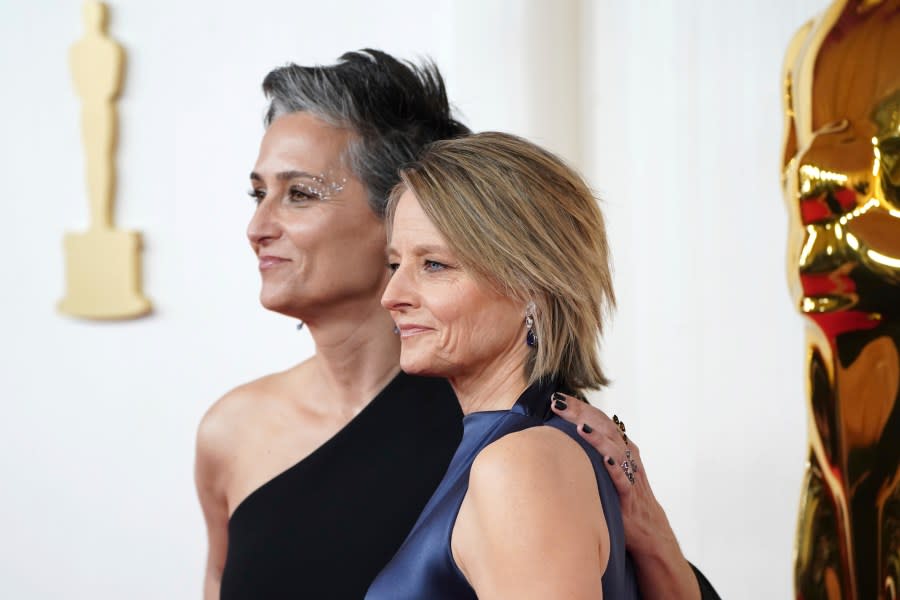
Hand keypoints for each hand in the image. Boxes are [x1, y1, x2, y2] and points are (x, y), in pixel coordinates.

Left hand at [550, 393, 700, 599]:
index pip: (597, 419)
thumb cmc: (621, 496)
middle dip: (581, 413)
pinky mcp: (631, 495)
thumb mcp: (606, 468)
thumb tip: (556, 435)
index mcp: (619, 445)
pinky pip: (624, 479)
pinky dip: (615, 468)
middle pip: (604, 427)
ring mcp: (630, 473)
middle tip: (558, 403)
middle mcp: (626, 454)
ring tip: (580, 427)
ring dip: (598, 437)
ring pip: (615, 449)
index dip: (578, 407)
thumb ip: (589, 451)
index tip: (556, 396)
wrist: (648, 530)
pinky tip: (604, 460)